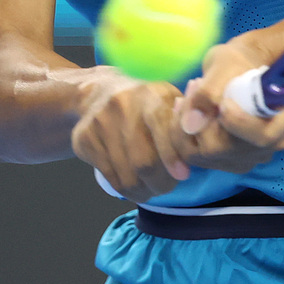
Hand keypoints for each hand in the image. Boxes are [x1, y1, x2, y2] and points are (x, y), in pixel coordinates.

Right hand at [70, 73, 194, 202]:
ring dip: (144, 191)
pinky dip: (126, 190)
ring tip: (152, 189)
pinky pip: (110, 177)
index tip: (183, 175)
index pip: (163, 128)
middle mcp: (123, 104)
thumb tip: (199, 148)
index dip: (173, 157)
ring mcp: (101, 121)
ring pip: (126, 175)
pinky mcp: (85, 138)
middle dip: (161, 183)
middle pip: (144, 161)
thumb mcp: (167, 100)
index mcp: (151, 94)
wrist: (98, 92)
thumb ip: (183, 122)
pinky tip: (135, 188)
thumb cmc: (145, 102)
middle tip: (167, 187)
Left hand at [175, 37, 283, 169]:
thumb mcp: (225, 64)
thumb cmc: (236, 63)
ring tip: (190, 93)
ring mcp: (245, 158)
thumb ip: (210, 91)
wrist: (233, 72)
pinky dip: (182, 132)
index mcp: (282, 121)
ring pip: (204, 154)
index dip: (239, 123)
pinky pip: (194, 154)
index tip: (223, 102)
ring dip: (187, 123)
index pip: (262, 137)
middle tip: (194, 85)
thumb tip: (192, 124)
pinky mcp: (223, 161)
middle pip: (227, 149)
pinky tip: (186, 108)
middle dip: (201, 118)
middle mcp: (266, 147)